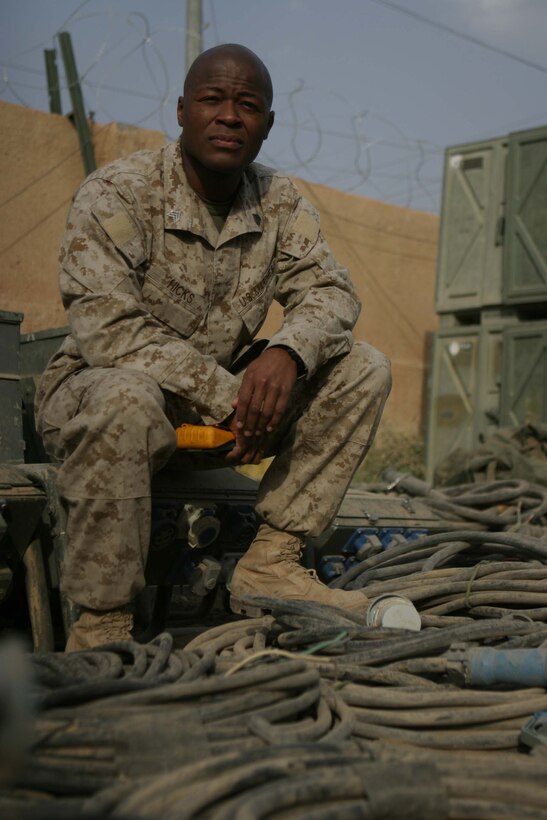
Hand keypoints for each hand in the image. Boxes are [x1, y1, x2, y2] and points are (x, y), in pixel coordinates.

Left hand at [224, 347, 297, 464]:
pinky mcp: (286, 390)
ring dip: (262, 425)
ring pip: (267, 411)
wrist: (283, 354)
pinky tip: (271, 428)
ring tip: (258, 433)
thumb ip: (242, 390)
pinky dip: (275, 420)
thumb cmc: (263, 365)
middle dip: (250, 423)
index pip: (243, 400)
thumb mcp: (250, 373)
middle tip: (248, 434)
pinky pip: (280, 409)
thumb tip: (233, 405)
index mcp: (250, 378)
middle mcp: (262, 383)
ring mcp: (275, 387)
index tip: (238, 426)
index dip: (240, 414)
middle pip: (255, 408)